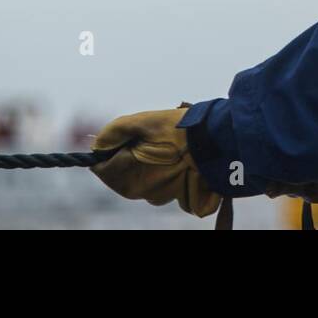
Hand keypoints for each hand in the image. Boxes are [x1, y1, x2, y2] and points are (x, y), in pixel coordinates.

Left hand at [89, 107, 221, 216]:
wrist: (219, 141)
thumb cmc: (181, 130)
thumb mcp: (144, 122)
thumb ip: (115, 131)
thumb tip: (98, 142)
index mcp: (129, 177)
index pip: (100, 167)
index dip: (108, 149)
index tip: (124, 136)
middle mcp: (143, 192)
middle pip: (120, 175)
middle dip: (126, 156)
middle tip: (147, 138)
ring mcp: (162, 195)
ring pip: (142, 179)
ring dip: (145, 164)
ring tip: (165, 145)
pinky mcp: (180, 196)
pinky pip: (163, 184)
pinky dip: (164, 172)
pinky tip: (177, 158)